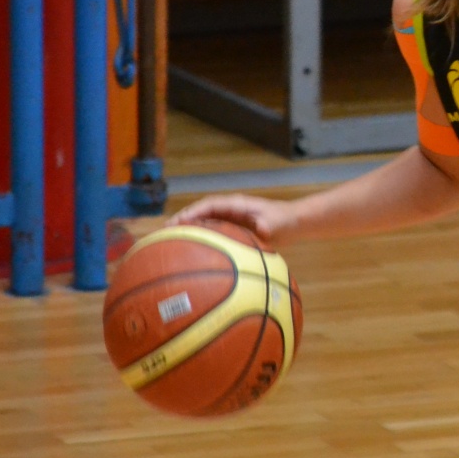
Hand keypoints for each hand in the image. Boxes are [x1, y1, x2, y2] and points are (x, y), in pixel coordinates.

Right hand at [171, 194, 297, 248]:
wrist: (295, 222)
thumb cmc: (286, 221)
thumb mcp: (277, 223)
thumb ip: (268, 225)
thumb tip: (261, 228)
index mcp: (237, 204)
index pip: (209, 205)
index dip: (192, 212)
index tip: (178, 222)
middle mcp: (230, 209)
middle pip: (201, 212)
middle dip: (182, 220)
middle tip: (163, 232)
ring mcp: (230, 219)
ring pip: (204, 222)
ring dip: (188, 229)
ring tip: (168, 241)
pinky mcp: (233, 229)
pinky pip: (212, 232)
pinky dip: (199, 238)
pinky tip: (190, 252)